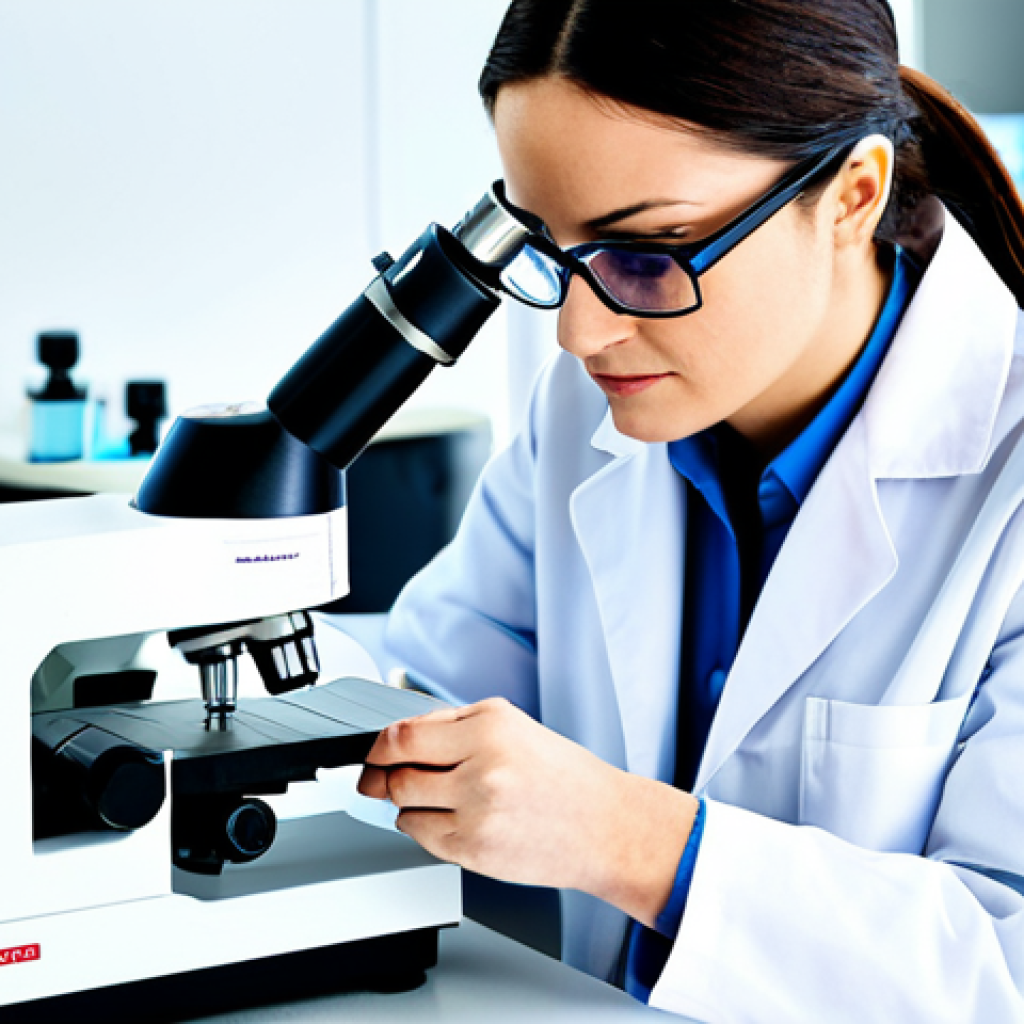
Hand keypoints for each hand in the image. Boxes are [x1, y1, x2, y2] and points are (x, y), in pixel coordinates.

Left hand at [357, 697, 698, 927]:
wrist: (606, 827)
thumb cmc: (564, 776)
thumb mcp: (513, 725)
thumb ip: (453, 723)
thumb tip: (400, 734)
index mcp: (489, 727)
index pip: (403, 736)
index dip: (376, 747)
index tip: (371, 752)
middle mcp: (481, 768)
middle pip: (397, 774)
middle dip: (386, 776)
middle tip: (389, 776)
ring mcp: (477, 813)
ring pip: (405, 807)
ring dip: (405, 802)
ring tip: (434, 795)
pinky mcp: (475, 851)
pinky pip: (422, 837)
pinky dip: (422, 826)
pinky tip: (447, 817)